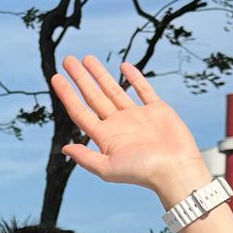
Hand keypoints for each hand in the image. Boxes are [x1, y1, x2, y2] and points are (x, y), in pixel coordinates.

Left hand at [50, 55, 204, 190]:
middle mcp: (119, 124)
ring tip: (87, 59)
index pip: (80, 111)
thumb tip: (64, 148)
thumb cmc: (142, 173)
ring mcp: (137, 116)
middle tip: (68, 60)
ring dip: (100, 75)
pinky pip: (143, 90)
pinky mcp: (157, 110)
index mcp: (105, 136)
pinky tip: (123, 65)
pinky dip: (134, 77)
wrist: (176, 169)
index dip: (67, 94)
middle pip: (94, 96)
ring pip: (114, 89)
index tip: (56, 78)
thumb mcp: (107, 168)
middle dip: (80, 78)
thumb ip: (85, 158)